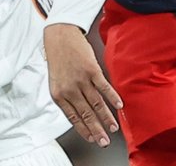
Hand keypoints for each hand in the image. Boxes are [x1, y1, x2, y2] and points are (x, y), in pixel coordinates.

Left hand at [43, 24, 122, 147]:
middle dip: (97, 130)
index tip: (92, 138)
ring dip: (106, 118)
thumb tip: (80, 113)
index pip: (73, 118)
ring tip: (113, 128)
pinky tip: (119, 106)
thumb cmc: (58, 58)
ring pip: (96, 104)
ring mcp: (81, 80)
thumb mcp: (56, 81)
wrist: (59, 35)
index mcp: (58, 94)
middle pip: (86, 114)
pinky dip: (112, 98)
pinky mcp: (91, 70)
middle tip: (104, 141)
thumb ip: (67, 97)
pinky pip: (104, 88)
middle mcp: (69, 89)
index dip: (84, 130)